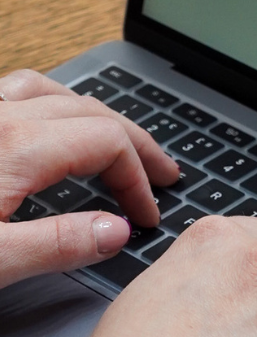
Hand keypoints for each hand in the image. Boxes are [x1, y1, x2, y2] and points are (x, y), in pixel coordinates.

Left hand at [0, 68, 181, 281]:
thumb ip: (56, 245)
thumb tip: (115, 232)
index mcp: (15, 147)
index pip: (108, 144)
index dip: (138, 180)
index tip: (145, 215)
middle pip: (90, 112)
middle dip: (134, 145)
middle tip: (160, 175)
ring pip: (51, 91)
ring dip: (94, 116)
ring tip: (115, 141)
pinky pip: (13, 91)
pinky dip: (48, 102)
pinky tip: (48, 123)